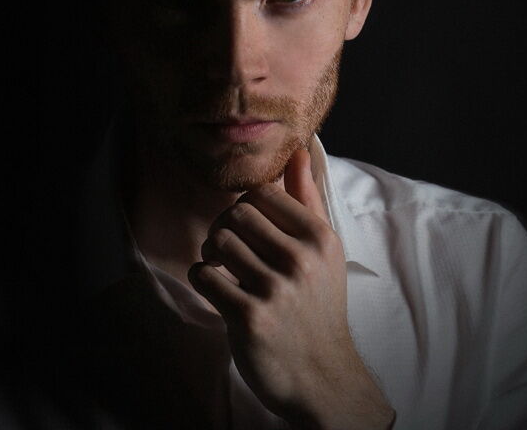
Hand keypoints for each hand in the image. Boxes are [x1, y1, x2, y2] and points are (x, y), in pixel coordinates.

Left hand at [188, 149, 393, 428]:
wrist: (322, 375)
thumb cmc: (318, 307)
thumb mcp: (324, 252)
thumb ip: (307, 200)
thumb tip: (296, 150)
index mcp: (320, 238)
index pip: (261, 193)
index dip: (243, 206)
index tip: (246, 228)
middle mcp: (302, 260)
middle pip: (235, 213)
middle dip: (223, 229)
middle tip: (227, 250)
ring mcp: (276, 289)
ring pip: (218, 242)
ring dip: (211, 255)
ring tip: (223, 269)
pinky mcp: (250, 317)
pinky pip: (205, 276)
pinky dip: (203, 280)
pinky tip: (218, 290)